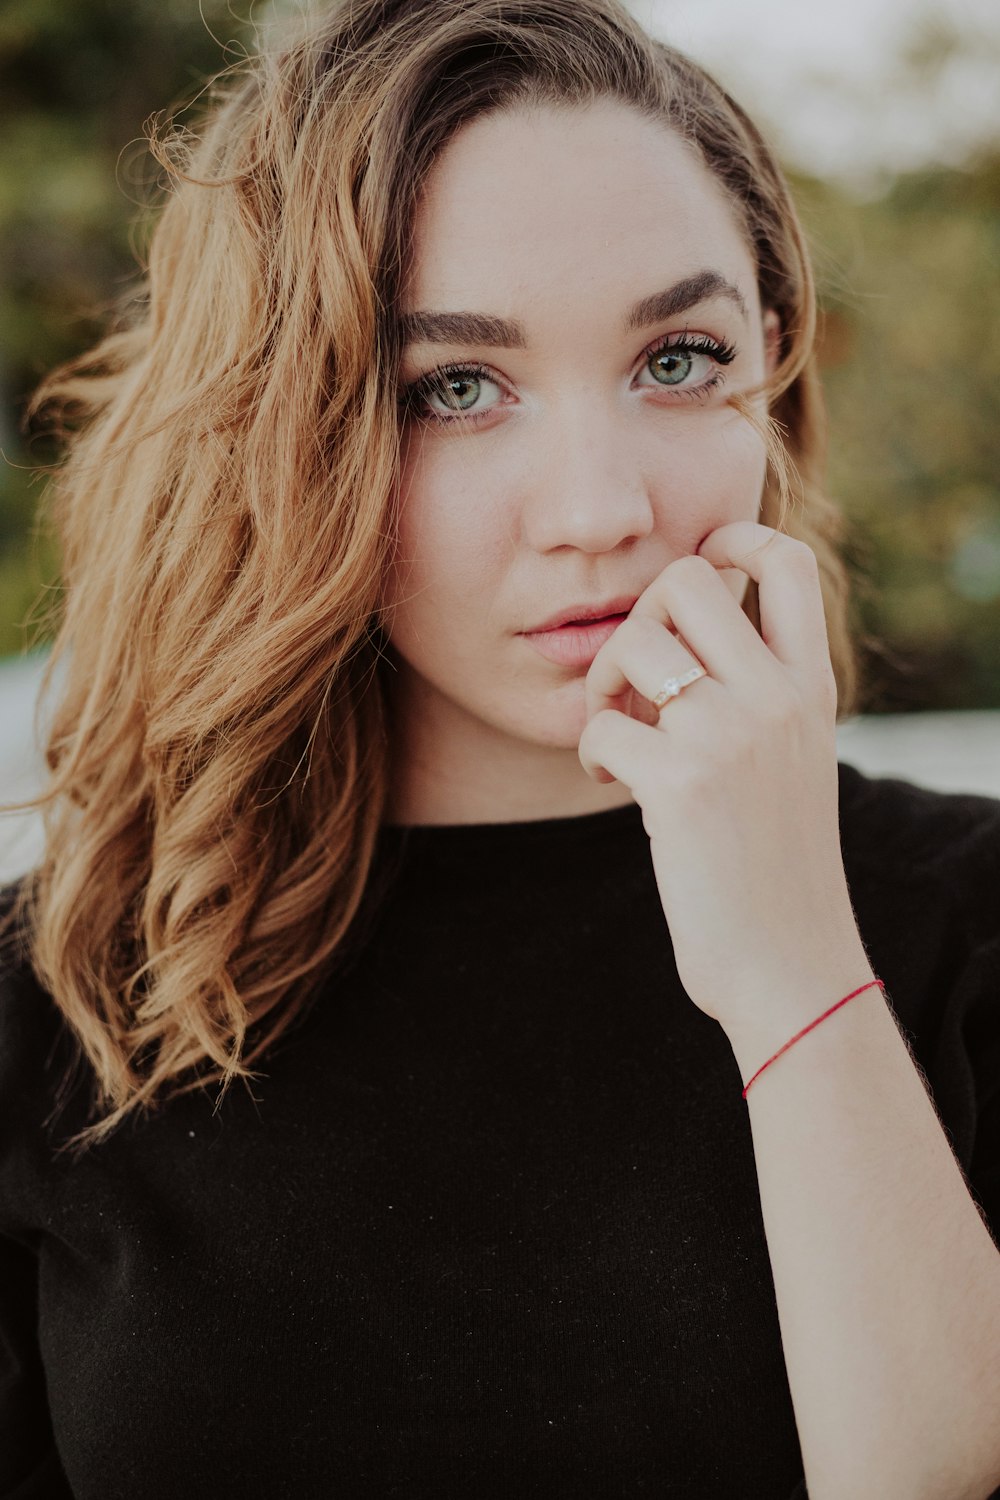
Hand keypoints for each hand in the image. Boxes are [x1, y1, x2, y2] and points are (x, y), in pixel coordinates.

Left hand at [578, 523, 871, 1049]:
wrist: (792, 965)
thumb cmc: (777, 867)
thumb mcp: (793, 761)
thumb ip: (760, 693)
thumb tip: (687, 631)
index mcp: (812, 687)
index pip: (789, 559)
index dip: (735, 536)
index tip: (700, 564)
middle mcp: (779, 697)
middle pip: (690, 578)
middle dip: (641, 617)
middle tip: (633, 681)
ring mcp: (732, 736)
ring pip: (635, 640)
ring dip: (603, 682)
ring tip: (615, 732)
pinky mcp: (681, 783)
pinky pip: (601, 724)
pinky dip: (591, 750)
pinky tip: (612, 782)